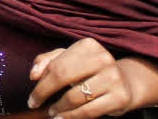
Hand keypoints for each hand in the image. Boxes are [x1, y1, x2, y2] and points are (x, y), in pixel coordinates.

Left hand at [26, 38, 157, 117]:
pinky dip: (72, 117)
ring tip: (53, 112)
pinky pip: (89, 111)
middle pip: (63, 76)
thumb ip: (48, 62)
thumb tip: (33, 74)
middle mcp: (102, 58)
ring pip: (75, 97)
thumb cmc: (90, 71)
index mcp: (89, 45)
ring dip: (59, 108)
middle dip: (44, 93)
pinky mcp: (120, 97)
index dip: (41, 83)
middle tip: (35, 104)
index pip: (56, 65)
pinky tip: (63, 118)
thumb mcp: (70, 60)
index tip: (32, 97)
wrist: (126, 83)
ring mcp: (113, 77)